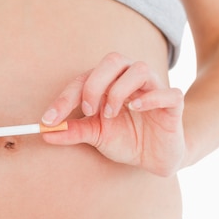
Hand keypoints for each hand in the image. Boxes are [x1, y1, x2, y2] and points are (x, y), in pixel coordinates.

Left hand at [41, 52, 184, 176]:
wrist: (155, 158)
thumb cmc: (126, 139)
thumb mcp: (96, 136)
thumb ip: (73, 131)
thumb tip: (45, 133)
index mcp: (109, 83)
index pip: (84, 79)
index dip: (64, 98)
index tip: (49, 120)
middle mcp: (130, 80)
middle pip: (113, 60)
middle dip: (95, 84)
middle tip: (88, 110)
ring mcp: (153, 89)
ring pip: (139, 69)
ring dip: (120, 90)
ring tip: (111, 114)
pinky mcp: (173, 104)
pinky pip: (168, 92)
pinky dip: (151, 98)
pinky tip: (136, 110)